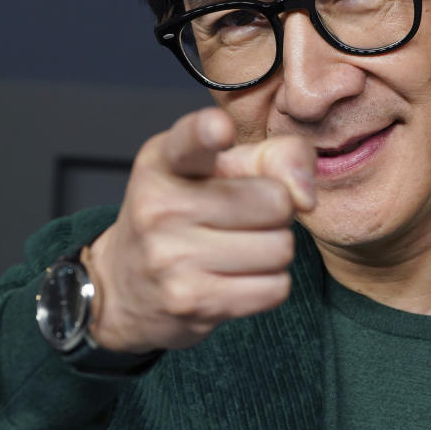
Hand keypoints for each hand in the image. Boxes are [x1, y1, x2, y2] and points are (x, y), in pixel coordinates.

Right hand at [81, 107, 315, 353]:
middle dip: (275, 212)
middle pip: (274, 201)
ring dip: (273, 250)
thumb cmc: (186, 214)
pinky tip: (236, 278)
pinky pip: (274, 289)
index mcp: (166, 160)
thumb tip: (306, 197)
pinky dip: (268, 285)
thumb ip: (275, 158)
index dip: (207, 131)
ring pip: (280, 248)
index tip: (219, 128)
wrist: (125, 286)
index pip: (189, 140)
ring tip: (237, 248)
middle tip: (242, 219)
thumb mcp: (219, 168)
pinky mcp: (190, 301)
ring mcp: (170, 256)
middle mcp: (160, 205)